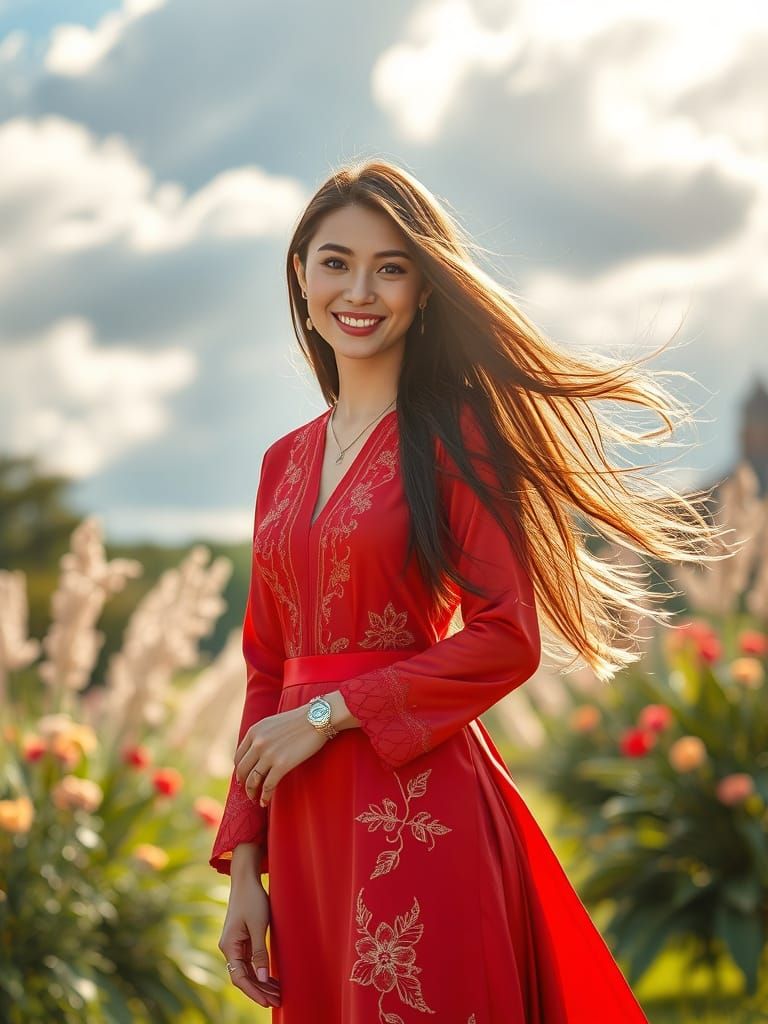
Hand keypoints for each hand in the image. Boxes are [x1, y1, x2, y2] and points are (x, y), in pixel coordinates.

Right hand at [218, 868, 280, 1007]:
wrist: (246, 879)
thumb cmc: (253, 899)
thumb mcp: (259, 926)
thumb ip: (259, 953)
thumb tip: (262, 978)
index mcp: (229, 946)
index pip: (239, 977)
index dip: (254, 992)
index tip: (268, 1002)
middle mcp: (229, 948)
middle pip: (243, 977)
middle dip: (260, 990)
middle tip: (278, 1001)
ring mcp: (235, 944)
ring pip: (247, 971)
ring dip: (261, 983)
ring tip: (277, 993)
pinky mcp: (241, 939)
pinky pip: (249, 962)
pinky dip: (260, 971)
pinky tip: (271, 979)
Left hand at [234, 705, 326, 804]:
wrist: (317, 719)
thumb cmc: (299, 721)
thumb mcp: (272, 724)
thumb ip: (261, 736)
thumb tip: (255, 754)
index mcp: (254, 731)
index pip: (239, 757)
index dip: (240, 770)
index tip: (243, 778)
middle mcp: (258, 743)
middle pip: (242, 770)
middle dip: (244, 783)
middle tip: (249, 790)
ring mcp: (269, 754)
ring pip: (253, 780)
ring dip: (252, 792)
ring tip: (255, 798)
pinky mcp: (282, 764)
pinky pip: (268, 785)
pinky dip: (265, 796)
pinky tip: (265, 802)